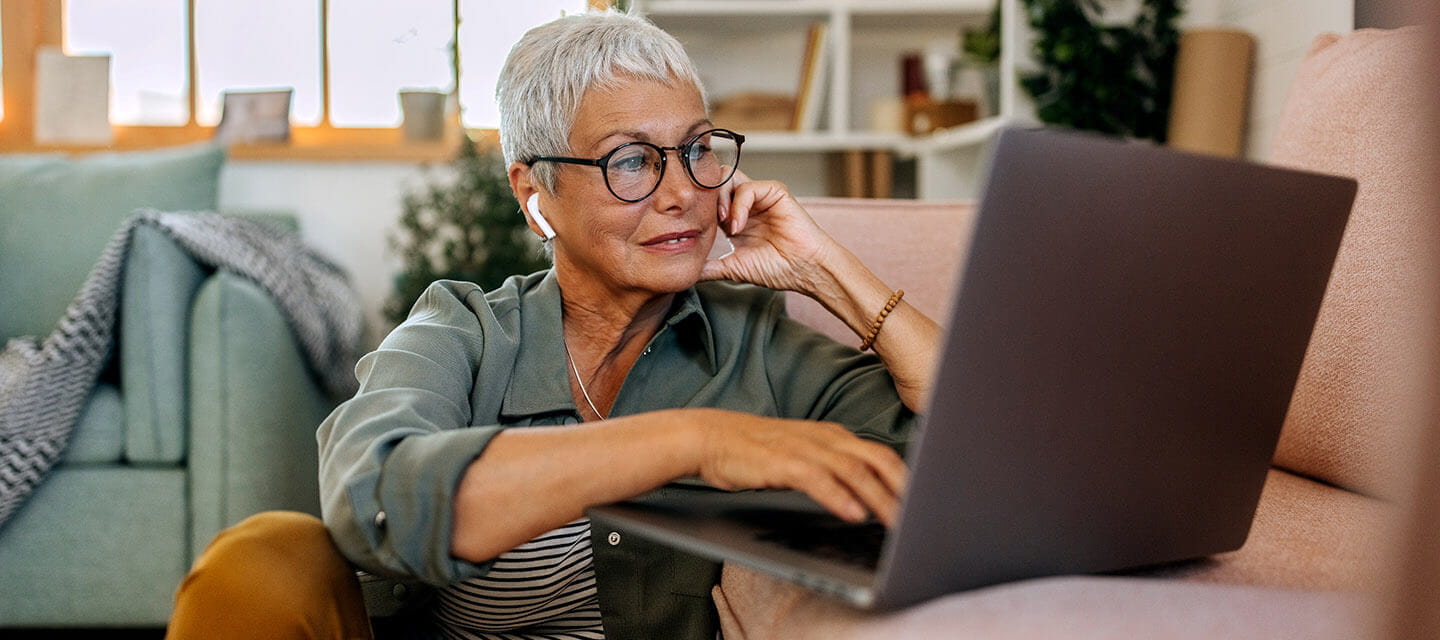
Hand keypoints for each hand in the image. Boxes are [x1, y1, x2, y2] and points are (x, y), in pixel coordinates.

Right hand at [691, 410, 907, 526]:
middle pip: (877, 460)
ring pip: (854, 471)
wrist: (711, 437)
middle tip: (920, 517)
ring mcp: (805, 448)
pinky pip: (819, 480)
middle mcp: (825, 439)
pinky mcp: (784, 463)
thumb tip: (863, 494)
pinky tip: (853, 515)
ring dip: (879, 498)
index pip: (881, 455)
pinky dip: (839, 497)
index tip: (922, 503)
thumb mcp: (803, 454)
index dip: (905, 479)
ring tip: (897, 523)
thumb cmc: (757, 451)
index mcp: (833, 436)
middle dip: (903, 489)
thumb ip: (833, 468)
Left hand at [702, 169, 836, 294]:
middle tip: (707, 222)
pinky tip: (738, 225)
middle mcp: (745, 204)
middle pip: (714, 183)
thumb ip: (710, 268)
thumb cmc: (776, 269)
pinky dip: (739, 204)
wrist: (803, 269)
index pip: (707, 200)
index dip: (697, 209)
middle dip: (706, 199)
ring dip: (721, 199)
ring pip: (728, 178)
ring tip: (725, 223)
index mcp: (734, 219)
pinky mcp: (774, 191)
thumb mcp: (734, 268)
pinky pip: (748, 186)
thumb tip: (687, 275)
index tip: (692, 228)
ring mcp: (760, 196)